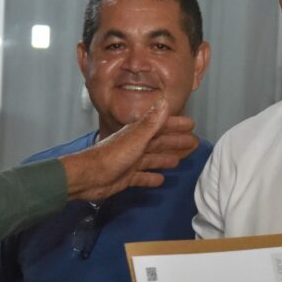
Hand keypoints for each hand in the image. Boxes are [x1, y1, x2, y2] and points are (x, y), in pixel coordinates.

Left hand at [60, 98, 198, 201]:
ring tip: (178, 161)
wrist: (89, 176)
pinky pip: (142, 176)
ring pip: (152, 158)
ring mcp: (130, 162)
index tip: (191, 123)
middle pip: (159, 142)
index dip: (176, 124)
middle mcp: (135, 145)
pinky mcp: (125, 177)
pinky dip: (151, 177)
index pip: (161, 125)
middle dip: (175, 141)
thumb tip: (164, 100)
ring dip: (165, 158)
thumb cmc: (112, 156)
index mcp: (138, 133)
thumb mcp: (136, 137)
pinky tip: (160, 180)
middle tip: (192, 142)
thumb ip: (152, 121)